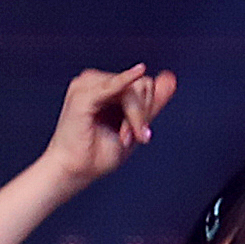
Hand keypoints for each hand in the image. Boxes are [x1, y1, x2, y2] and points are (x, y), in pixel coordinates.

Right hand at [38, 64, 175, 187]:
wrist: (73, 171)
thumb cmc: (97, 154)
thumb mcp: (132, 128)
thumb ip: (150, 105)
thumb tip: (171, 79)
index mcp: (107, 88)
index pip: (143, 85)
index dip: (147, 112)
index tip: (140, 138)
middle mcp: (97, 82)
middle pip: (141, 85)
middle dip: (141, 115)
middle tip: (129, 139)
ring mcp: (88, 85)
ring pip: (133, 89)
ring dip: (134, 116)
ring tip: (124, 137)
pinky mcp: (84, 94)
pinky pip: (114, 85)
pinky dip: (126, 82)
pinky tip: (138, 72)